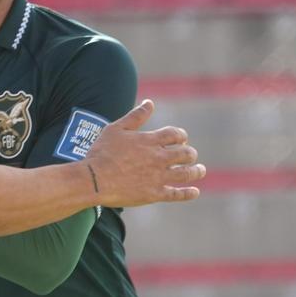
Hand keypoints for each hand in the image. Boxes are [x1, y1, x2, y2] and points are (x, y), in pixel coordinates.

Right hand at [82, 100, 205, 206]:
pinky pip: (177, 194)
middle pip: (185, 153)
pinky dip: (188, 193)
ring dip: (196, 171)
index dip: (181, 136)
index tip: (181, 139)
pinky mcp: (154, 194)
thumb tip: (150, 103)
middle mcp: (158, 158)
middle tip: (190, 155)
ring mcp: (158, 176)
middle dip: (190, 153)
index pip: (175, 134)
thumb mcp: (116, 129)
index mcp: (150, 141)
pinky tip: (195, 192)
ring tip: (201, 170)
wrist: (94, 179)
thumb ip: (135, 116)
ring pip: (186, 173)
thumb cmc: (102, 153)